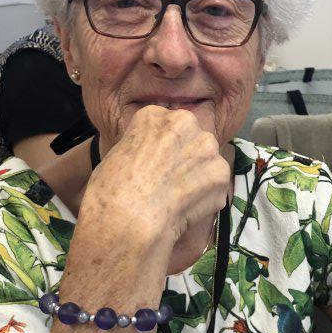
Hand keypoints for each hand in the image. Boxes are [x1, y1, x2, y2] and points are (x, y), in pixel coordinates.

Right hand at [82, 106, 230, 251]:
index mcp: (154, 115)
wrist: (129, 217)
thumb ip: (141, 147)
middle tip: (170, 183)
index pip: (168, 127)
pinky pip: (215, 186)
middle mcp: (185, 122)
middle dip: (186, 159)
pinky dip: (205, 199)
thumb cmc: (111, 190)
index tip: (156, 166)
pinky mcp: (220, 172)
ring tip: (177, 199)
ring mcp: (206, 147)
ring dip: (198, 178)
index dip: (163, 150)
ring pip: (207, 161)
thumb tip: (151, 157)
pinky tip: (186, 209)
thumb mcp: (116, 154)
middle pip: (191, 139)